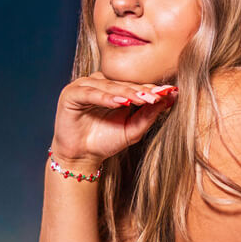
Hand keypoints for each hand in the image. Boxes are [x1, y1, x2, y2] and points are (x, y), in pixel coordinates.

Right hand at [51, 71, 177, 164]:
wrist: (82, 158)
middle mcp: (98, 83)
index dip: (151, 89)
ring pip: (108, 86)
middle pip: (122, 83)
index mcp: (112, 87)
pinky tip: (119, 103)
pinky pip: (90, 93)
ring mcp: (83, 87)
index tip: (170, 92)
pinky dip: (105, 97)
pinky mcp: (70, 94)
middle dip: (141, 90)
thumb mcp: (133, 129)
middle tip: (158, 95)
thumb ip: (149, 114)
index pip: (133, 84)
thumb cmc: (105, 142)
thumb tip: (170, 98)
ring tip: (142, 99)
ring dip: (125, 92)